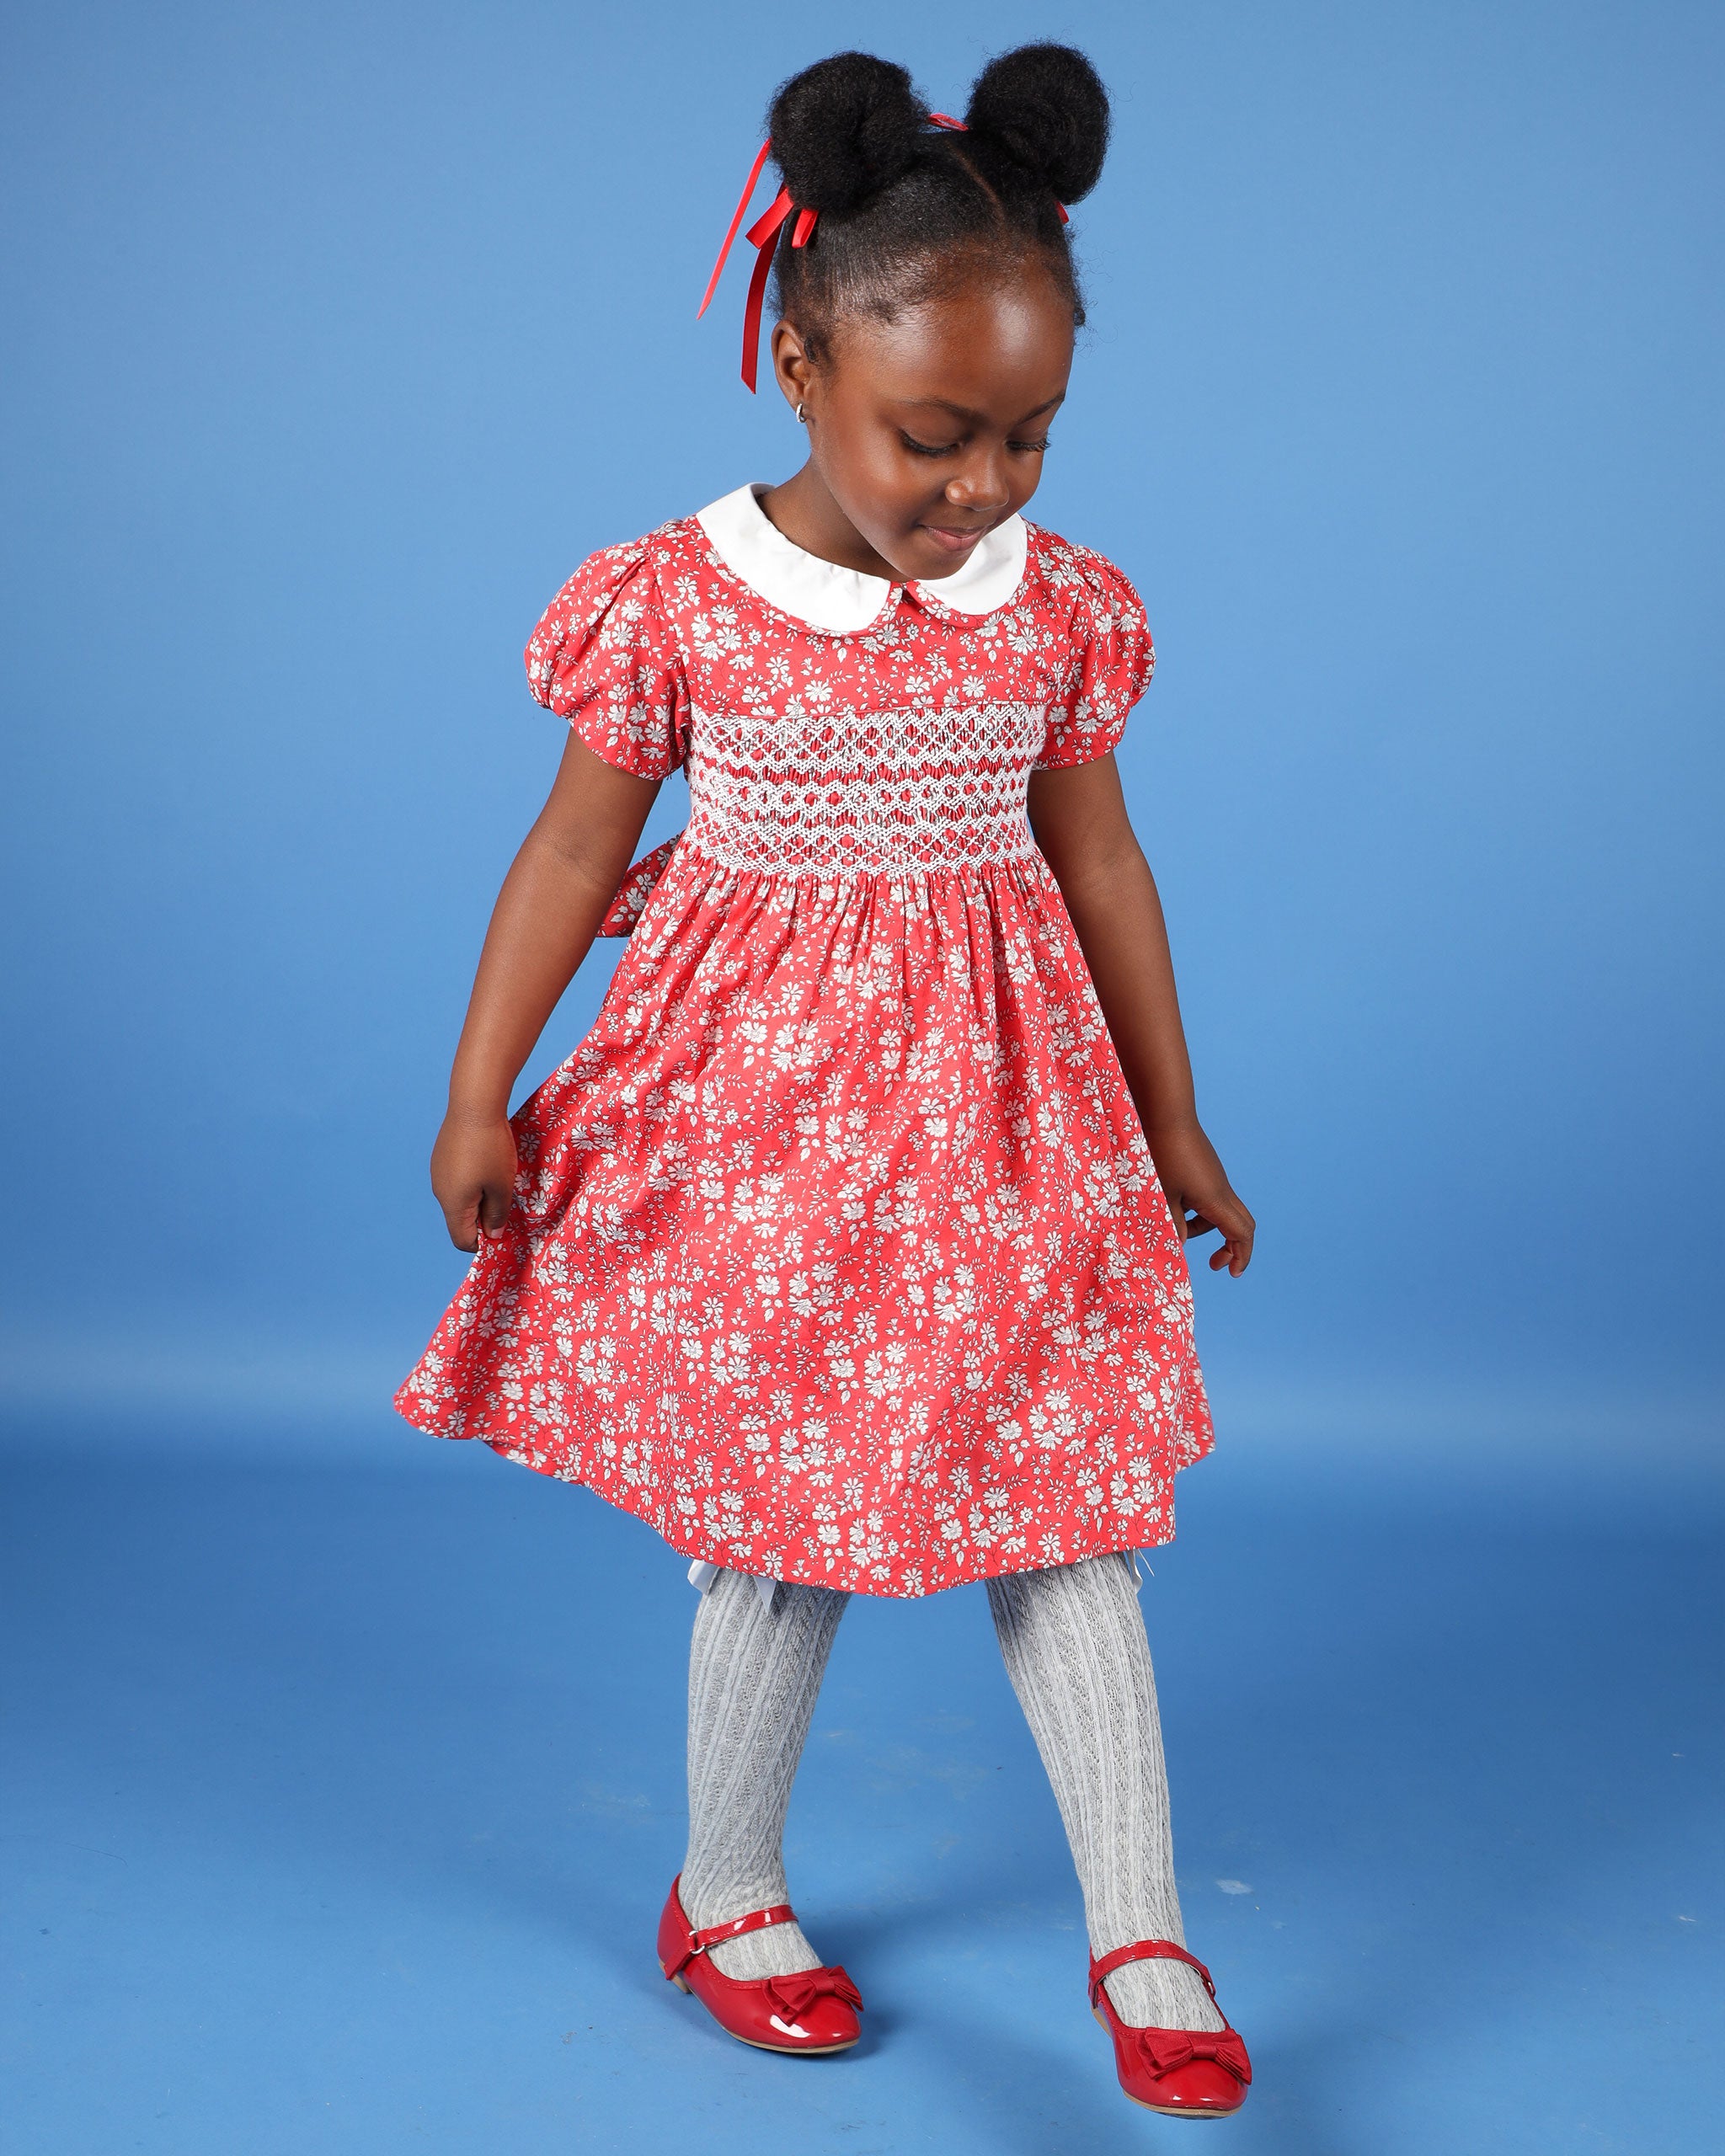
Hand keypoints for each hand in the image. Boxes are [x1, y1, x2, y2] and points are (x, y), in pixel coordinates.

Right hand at [430, 1107, 517, 1252]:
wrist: (473, 1106)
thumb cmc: (491, 1148)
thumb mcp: (502, 1186)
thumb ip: (498, 1214)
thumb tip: (492, 1236)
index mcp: (453, 1204)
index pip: (463, 1240)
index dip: (483, 1243)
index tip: (503, 1230)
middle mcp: (439, 1192)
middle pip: (460, 1220)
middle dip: (483, 1219)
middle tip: (506, 1202)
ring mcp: (438, 1173)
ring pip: (459, 1198)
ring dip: (478, 1198)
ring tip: (498, 1180)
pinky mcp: (441, 1158)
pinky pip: (456, 1180)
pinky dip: (471, 1181)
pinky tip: (486, 1163)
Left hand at [1145, 1121, 1254, 1276]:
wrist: (1167, 1115)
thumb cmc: (1163, 1155)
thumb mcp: (1164, 1195)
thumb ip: (1174, 1223)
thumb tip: (1180, 1244)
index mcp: (1215, 1200)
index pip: (1241, 1235)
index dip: (1241, 1257)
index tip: (1232, 1274)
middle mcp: (1222, 1190)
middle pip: (1242, 1225)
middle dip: (1233, 1248)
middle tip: (1215, 1265)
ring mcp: (1216, 1179)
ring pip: (1223, 1212)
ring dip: (1209, 1230)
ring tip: (1181, 1234)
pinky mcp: (1207, 1170)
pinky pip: (1212, 1199)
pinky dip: (1201, 1213)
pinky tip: (1176, 1209)